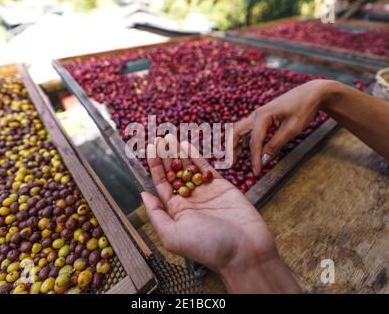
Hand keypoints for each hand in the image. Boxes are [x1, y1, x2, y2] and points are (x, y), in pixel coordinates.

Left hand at [141, 135, 300, 292]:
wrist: (245, 251)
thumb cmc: (207, 247)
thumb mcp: (172, 235)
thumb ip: (156, 214)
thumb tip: (143, 195)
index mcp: (176, 212)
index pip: (162, 184)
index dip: (155, 166)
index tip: (149, 149)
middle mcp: (190, 201)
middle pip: (174, 173)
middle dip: (166, 156)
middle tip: (158, 138)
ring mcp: (206, 193)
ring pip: (190, 168)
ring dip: (179, 153)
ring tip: (169, 137)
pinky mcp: (223, 187)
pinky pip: (207, 168)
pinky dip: (197, 156)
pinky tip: (187, 145)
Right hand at [233, 79, 331, 175]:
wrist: (311, 93)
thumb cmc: (303, 109)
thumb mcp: (292, 129)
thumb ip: (276, 144)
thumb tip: (263, 160)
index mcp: (262, 116)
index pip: (254, 141)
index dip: (255, 158)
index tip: (257, 172)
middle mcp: (256, 114)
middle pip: (236, 132)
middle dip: (231, 148)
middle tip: (229, 164)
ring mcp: (257, 115)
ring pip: (239, 130)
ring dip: (234, 144)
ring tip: (233, 159)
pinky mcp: (262, 117)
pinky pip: (247, 129)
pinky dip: (242, 140)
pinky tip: (244, 149)